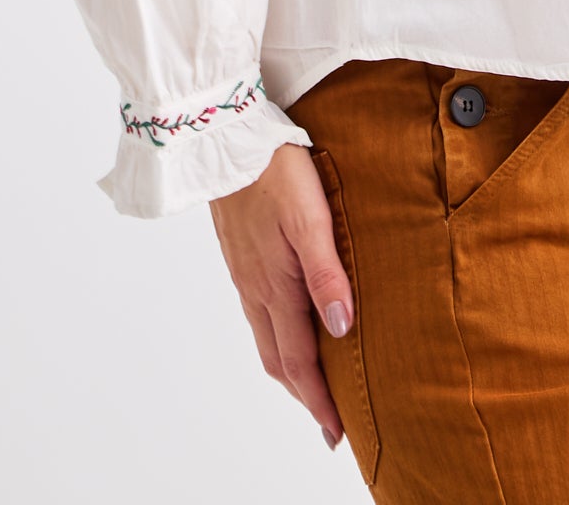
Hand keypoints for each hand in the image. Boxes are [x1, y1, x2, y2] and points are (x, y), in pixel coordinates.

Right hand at [209, 142, 354, 449]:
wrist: (226, 137)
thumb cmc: (274, 171)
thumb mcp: (310, 219)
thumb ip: (327, 274)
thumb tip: (342, 329)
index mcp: (274, 287)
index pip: (299, 361)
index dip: (318, 401)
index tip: (336, 432)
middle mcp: (255, 289)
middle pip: (279, 360)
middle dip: (304, 395)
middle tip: (330, 421)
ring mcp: (244, 274)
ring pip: (266, 339)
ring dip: (290, 369)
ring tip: (314, 384)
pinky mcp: (240, 257)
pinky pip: (258, 315)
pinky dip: (277, 338)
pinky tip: (291, 326)